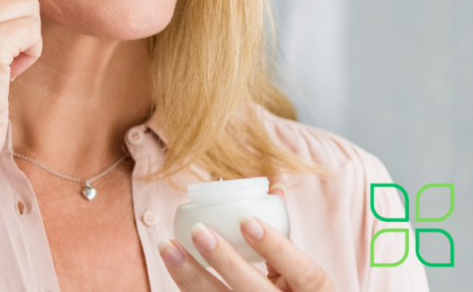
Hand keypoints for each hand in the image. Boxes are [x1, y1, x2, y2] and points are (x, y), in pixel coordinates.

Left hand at [159, 186, 334, 291]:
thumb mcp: (301, 273)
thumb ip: (284, 238)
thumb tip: (276, 189)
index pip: (304, 273)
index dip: (277, 247)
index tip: (247, 219)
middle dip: (226, 261)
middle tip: (199, 231)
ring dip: (191, 276)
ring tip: (168, 247)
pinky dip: (187, 286)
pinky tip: (172, 265)